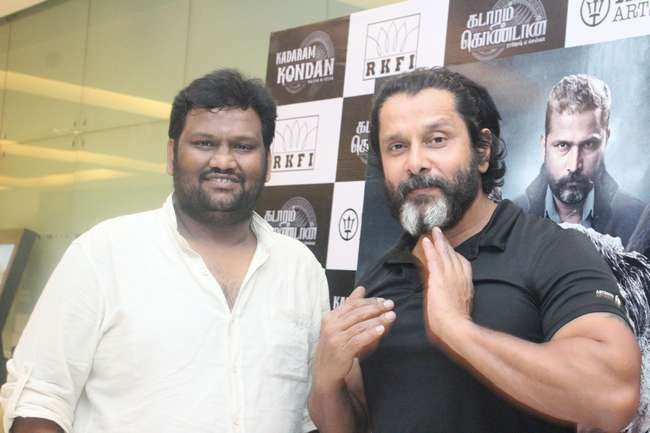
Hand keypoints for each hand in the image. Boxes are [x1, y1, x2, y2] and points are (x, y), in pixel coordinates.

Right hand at [312, 286, 395, 391]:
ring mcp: (335, 338)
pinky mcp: (341, 350)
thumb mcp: (342, 325)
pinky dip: (371, 333)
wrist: (326, 371)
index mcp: (331, 317)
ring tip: (391, 316)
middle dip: (376, 308)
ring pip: (360, 325)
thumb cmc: (336, 346)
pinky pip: (359, 339)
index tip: (383, 300)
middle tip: (390, 305)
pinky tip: (381, 329)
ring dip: (377, 319)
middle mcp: (331, 326)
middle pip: (357, 313)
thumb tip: (361, 288)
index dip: (369, 301)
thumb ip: (351, 307)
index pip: (352, 304)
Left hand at [422, 227, 473, 341]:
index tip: (450, 249)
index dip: (455, 255)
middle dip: (446, 243)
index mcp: (466, 285)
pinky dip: (430, 249)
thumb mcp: (459, 308)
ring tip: (434, 231)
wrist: (457, 328)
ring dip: (439, 241)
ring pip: (445, 254)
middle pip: (453, 256)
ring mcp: (450, 277)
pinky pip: (434, 260)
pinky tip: (425, 241)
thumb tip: (448, 297)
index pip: (462, 265)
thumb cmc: (457, 325)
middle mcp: (460, 277)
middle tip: (440, 232)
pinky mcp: (439, 279)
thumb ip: (455, 299)